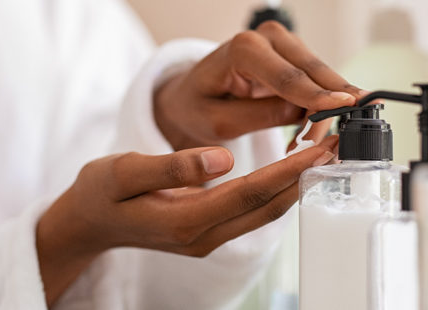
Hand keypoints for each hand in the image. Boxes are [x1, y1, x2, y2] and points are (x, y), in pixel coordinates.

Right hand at [36, 135, 337, 304]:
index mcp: (184, 221)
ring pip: (264, 213)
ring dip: (296, 184)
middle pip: (266, 208)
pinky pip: (252, 212)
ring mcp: (208, 239)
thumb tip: (222, 159)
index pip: (248, 194)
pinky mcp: (209, 232)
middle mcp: (204, 236)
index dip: (287, 171)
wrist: (89, 224)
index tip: (320, 148)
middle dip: (305, 177)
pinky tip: (291, 169)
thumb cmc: (101, 194)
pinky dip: (276, 190)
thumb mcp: (122, 172)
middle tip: (338, 144)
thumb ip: (171, 167)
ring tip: (324, 153)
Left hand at [154, 21, 367, 150]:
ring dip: (323, 111)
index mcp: (242, 49)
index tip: (346, 106)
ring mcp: (283, 45)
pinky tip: (305, 132)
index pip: (288, 76)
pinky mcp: (293, 58)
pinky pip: (317, 83)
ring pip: (321, 78)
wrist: (190, 97)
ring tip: (304, 143)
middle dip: (330, 104)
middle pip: (313, 72)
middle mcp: (267, 38)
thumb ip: (261, 116)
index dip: (317, 95)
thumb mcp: (220, 122)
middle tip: (340, 139)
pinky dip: (317, 108)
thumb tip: (304, 113)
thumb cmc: (198, 108)